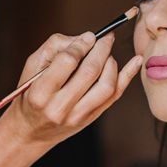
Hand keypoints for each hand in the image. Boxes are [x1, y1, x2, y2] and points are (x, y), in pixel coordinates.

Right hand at [0, 31, 142, 145]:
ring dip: (111, 63)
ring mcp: (77, 116)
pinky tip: (136, 61)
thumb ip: (55, 47)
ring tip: (107, 53)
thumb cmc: (30, 92)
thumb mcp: (32, 66)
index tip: (89, 36)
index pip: (67, 61)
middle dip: (101, 49)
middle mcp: (59, 107)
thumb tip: (86, 38)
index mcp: (40, 93)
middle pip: (90, 72)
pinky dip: (127, 77)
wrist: (31, 131)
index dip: (81, 44)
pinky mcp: (90, 119)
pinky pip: (114, 96)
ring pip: (106, 85)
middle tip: (106, 38)